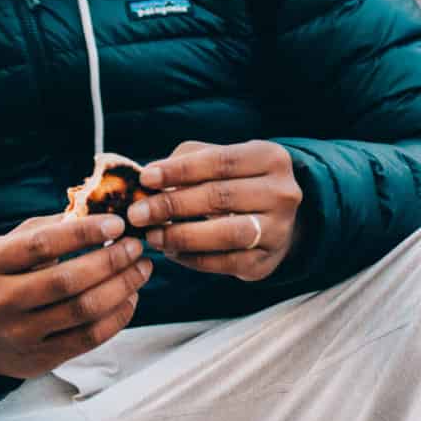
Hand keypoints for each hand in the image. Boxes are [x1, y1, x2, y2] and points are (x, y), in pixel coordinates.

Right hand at [0, 212, 154, 379]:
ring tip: (141, 269)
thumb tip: (96, 211)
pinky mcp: (40, 358)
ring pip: (83, 311)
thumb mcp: (6, 247)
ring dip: (122, 287)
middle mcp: (0, 300)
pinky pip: (89, 337)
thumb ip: (46, 229)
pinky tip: (130, 297)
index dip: (83, 233)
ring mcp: (20, 334)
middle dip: (111, 261)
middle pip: (67, 280)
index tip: (117, 223)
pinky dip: (117, 315)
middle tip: (136, 246)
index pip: (41, 245)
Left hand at [125, 140, 302, 281]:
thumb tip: (150, 180)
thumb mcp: (219, 160)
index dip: (180, 170)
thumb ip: (187, 161)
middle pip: (220, 197)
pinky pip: (224, 263)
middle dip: (172, 205)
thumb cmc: (235, 182)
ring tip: (152, 236)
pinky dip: (192, 258)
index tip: (146, 178)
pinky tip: (171, 251)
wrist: (276, 220)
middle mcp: (282, 193)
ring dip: (181, 235)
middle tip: (138, 213)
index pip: (220, 161)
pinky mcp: (266, 262)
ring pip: (225, 233)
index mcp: (271, 158)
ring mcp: (279, 230)